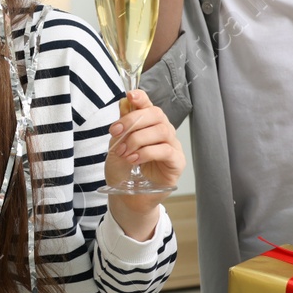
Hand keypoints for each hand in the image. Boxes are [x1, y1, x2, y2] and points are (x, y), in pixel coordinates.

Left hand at [105, 89, 181, 238]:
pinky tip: (134, 160)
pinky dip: (146, 153)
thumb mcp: (116, 146)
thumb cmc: (124, 171)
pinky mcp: (177, 163)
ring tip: (124, 152)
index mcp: (149, 125)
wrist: (128, 197)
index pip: (149, 105)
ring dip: (138, 139)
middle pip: (156, 114)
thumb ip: (122, 127)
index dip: (141, 98)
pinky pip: (166, 150)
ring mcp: (172, 146)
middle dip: (133, 120)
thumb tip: (124, 103)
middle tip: (116, 132)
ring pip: (162, 130)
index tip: (130, 95)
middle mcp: (164, 132)